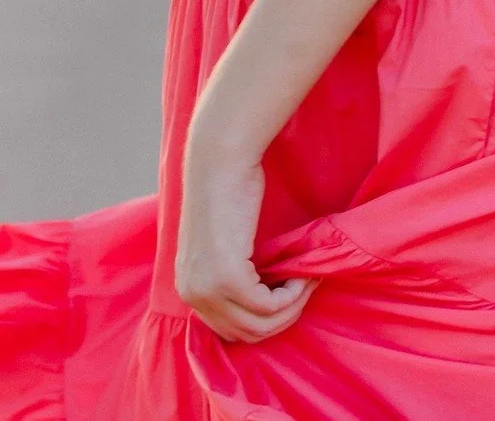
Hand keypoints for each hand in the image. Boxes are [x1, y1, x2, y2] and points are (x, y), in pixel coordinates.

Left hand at [175, 140, 314, 343]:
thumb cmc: (227, 190)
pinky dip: (292, 295)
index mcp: (188, 288)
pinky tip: (302, 275)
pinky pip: (269, 306)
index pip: (230, 329)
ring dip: (291, 308)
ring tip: (306, 281)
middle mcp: (192, 295)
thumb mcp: (221, 242)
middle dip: (283, 318)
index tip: (290, 297)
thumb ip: (229, 274)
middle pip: (246, 334)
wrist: (221, 161)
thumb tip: (260, 299)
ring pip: (259, 325)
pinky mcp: (228, 277)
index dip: (266, 319)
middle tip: (304, 291)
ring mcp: (208, 288)